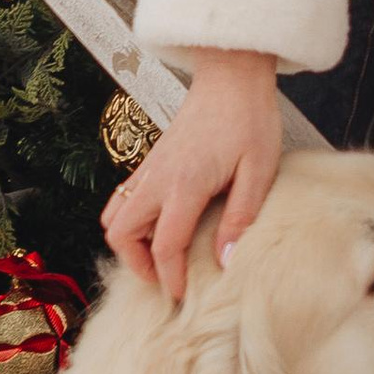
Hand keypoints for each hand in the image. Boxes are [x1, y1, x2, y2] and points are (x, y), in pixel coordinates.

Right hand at [103, 51, 281, 301]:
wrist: (231, 76)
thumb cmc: (250, 120)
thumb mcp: (258, 171)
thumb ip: (240, 217)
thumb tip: (225, 260)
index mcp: (184, 184)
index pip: (165, 246)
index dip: (170, 278)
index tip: (182, 298)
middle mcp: (157, 178)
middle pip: (120, 233)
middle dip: (137, 263)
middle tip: (166, 277)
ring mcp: (150, 167)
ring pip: (115, 215)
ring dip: (129, 241)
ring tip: (160, 255)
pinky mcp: (153, 160)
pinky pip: (125, 197)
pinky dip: (132, 219)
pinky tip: (161, 225)